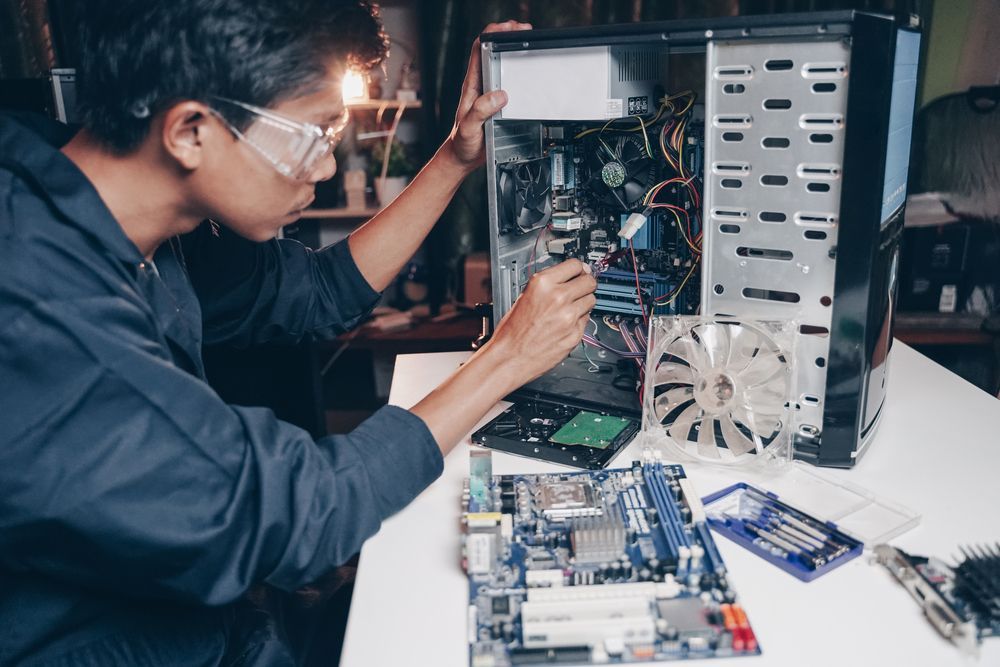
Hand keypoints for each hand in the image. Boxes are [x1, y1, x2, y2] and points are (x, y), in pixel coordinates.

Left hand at [447, 20, 531, 168]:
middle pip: (492, 50)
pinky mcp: (496, 101)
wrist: (462, 157)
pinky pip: (508, 81)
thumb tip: (500, 95)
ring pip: (501, 63)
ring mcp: (488, 92)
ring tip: (530, 42)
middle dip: (508, 34)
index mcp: (472, 86)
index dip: (493, 33)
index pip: (479, 49)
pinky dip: (519, 70)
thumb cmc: (462, 144)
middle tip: (525, 30)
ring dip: (514, 50)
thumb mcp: (469, 128)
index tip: (509, 28)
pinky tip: (529, 69)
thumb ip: (481, 111)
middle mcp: (480, 84)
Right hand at [487, 259, 597, 386]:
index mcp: (543, 284)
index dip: (579, 268)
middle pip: (589, 281)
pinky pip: (586, 320)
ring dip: (584, 302)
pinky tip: (566, 323)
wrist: (510, 357)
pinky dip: (579, 320)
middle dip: (586, 284)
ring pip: (592, 300)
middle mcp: (558, 297)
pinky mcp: (575, 334)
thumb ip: (546, 285)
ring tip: (571, 308)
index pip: (575, 265)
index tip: (581, 271)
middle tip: (581, 288)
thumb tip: (566, 277)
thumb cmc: (512, 331)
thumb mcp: (523, 296)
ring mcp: (569, 317)